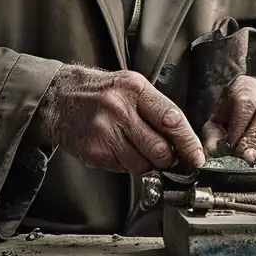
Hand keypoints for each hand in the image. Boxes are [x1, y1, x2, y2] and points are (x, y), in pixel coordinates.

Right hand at [30, 65, 204, 174]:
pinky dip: (126, 164)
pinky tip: (116, 148)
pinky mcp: (95, 150)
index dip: (189, 143)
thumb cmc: (100, 93)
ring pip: (144, 164)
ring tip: (133, 146)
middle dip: (167, 158)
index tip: (197, 158)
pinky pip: (124, 168)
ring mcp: (105, 130)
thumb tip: (184, 143)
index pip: (172, 120)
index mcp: (134, 88)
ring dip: (146, 163)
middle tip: (164, 156)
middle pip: (161, 149)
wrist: (58, 97)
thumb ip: (156, 110)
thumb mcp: (130, 87)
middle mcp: (120, 108)